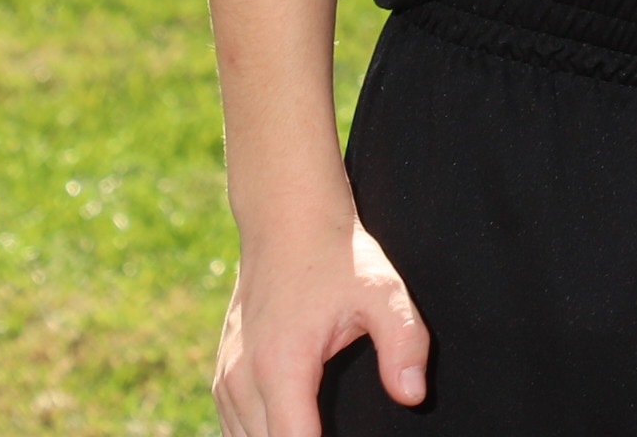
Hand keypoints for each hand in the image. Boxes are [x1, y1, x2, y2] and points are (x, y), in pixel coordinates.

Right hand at [214, 211, 428, 434]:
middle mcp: (243, 379)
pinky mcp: (222, 378)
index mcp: (282, 366)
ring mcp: (226, 380)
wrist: (287, 220)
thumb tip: (413, 396)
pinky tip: (297, 429)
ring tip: (319, 428)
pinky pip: (235, 430)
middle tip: (343, 427)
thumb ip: (404, 342)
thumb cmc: (339, 257)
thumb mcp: (384, 292)